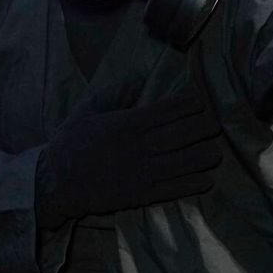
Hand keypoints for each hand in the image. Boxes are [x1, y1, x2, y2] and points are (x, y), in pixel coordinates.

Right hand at [35, 94, 222, 227]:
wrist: (55, 182)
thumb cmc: (70, 144)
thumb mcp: (87, 111)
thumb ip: (113, 94)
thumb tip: (136, 77)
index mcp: (126, 124)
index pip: (165, 111)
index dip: (187, 105)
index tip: (202, 101)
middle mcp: (137, 147)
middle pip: (179, 135)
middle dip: (202, 128)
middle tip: (217, 124)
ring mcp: (140, 172)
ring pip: (181, 162)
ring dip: (203, 156)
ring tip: (218, 152)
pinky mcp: (139, 195)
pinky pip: (172, 189)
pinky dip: (191, 184)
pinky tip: (207, 180)